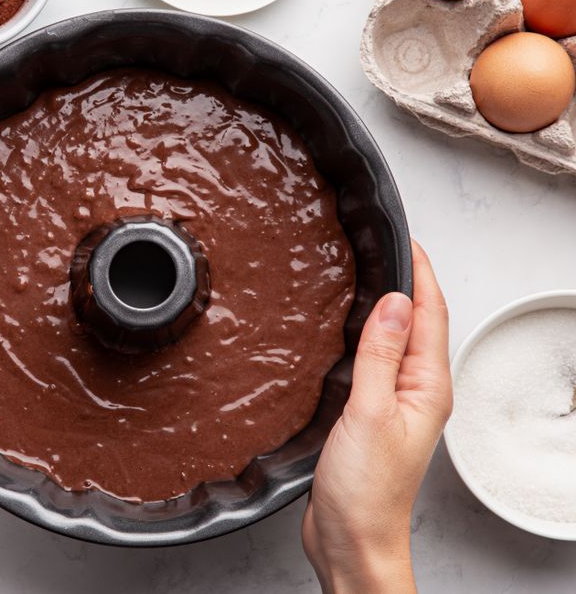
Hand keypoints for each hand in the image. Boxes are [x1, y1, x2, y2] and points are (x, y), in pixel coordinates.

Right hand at [302, 242, 451, 593]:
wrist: (352, 538)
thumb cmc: (365, 490)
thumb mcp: (370, 414)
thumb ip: (380, 356)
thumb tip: (393, 302)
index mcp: (426, 387)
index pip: (430, 314)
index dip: (420, 273)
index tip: (405, 239)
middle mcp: (416, 392)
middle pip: (417, 323)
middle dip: (406, 282)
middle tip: (382, 247)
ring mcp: (395, 403)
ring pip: (394, 342)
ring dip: (385, 309)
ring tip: (364, 279)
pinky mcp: (371, 415)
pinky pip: (374, 363)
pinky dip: (364, 339)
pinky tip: (346, 334)